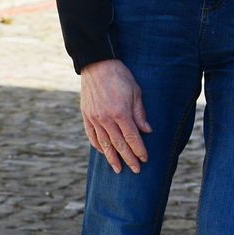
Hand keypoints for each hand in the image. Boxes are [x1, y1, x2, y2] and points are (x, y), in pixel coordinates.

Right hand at [79, 58, 150, 172]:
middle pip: (119, 144)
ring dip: (112, 157)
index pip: (132, 137)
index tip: (145, 159)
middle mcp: (106, 119)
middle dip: (128, 158)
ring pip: (104, 143)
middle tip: (135, 170)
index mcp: (120, 113)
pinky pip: (92, 135)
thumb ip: (140, 113)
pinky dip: (98, 146)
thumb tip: (147, 131)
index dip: (139, 150)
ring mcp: (94, 118)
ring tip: (118, 169)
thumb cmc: (120, 76)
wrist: (97, 65)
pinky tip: (104, 153)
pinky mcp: (86, 116)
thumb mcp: (136, 92)